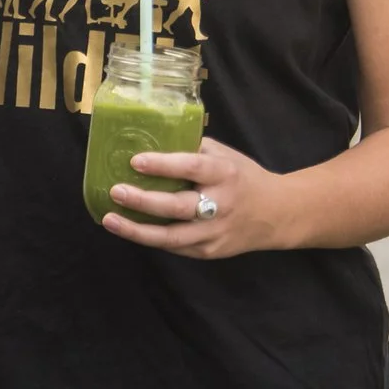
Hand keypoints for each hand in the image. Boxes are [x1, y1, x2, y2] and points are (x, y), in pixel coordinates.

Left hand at [100, 136, 288, 258]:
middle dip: (143, 201)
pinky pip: (175, 247)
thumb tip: (151, 137)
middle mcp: (221, 205)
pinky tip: (127, 229)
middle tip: (115, 191)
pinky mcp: (209, 251)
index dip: (163, 165)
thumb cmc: (242, 178)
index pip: (192, 168)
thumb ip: (193, 149)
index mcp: (225, 174)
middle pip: (178, 206)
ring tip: (110, 219)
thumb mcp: (225, 156)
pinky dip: (149, 239)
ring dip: (137, 230)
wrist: (277, 214)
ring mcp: (215, 232)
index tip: (135, 161)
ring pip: (172, 237)